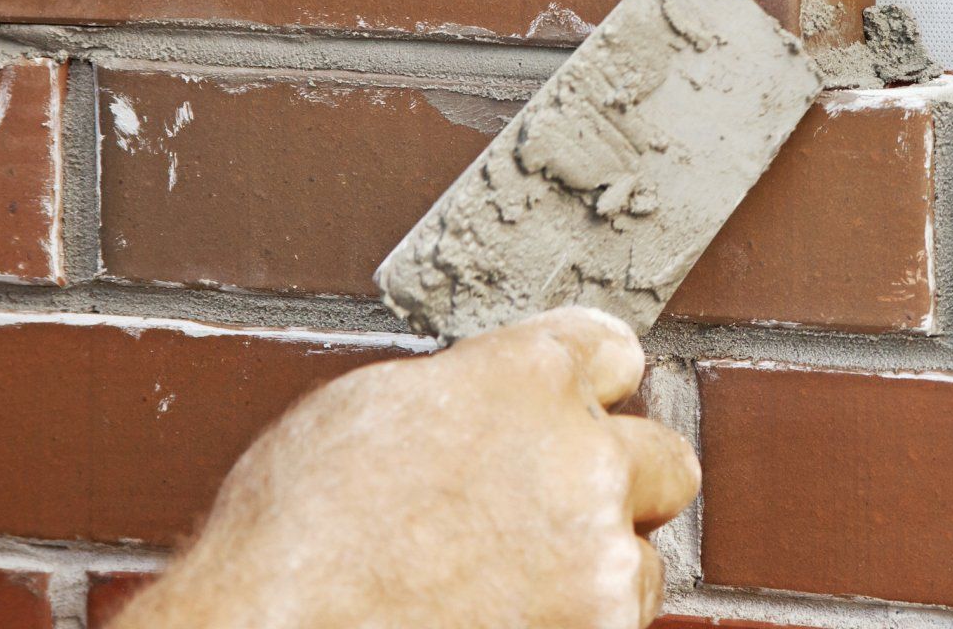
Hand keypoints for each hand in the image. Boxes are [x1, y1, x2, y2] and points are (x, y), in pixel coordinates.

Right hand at [113, 307, 700, 628]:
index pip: (612, 351)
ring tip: (501, 591)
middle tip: (550, 516)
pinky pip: (614, 628)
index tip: (573, 410)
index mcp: (525, 378)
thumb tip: (498, 400)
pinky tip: (495, 623)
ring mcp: (598, 559)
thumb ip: (468, 392)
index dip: (585, 386)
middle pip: (663, 457)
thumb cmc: (289, 536)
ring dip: (593, 572)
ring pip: (643, 560)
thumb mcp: (368, 409)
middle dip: (616, 485)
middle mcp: (581, 457)